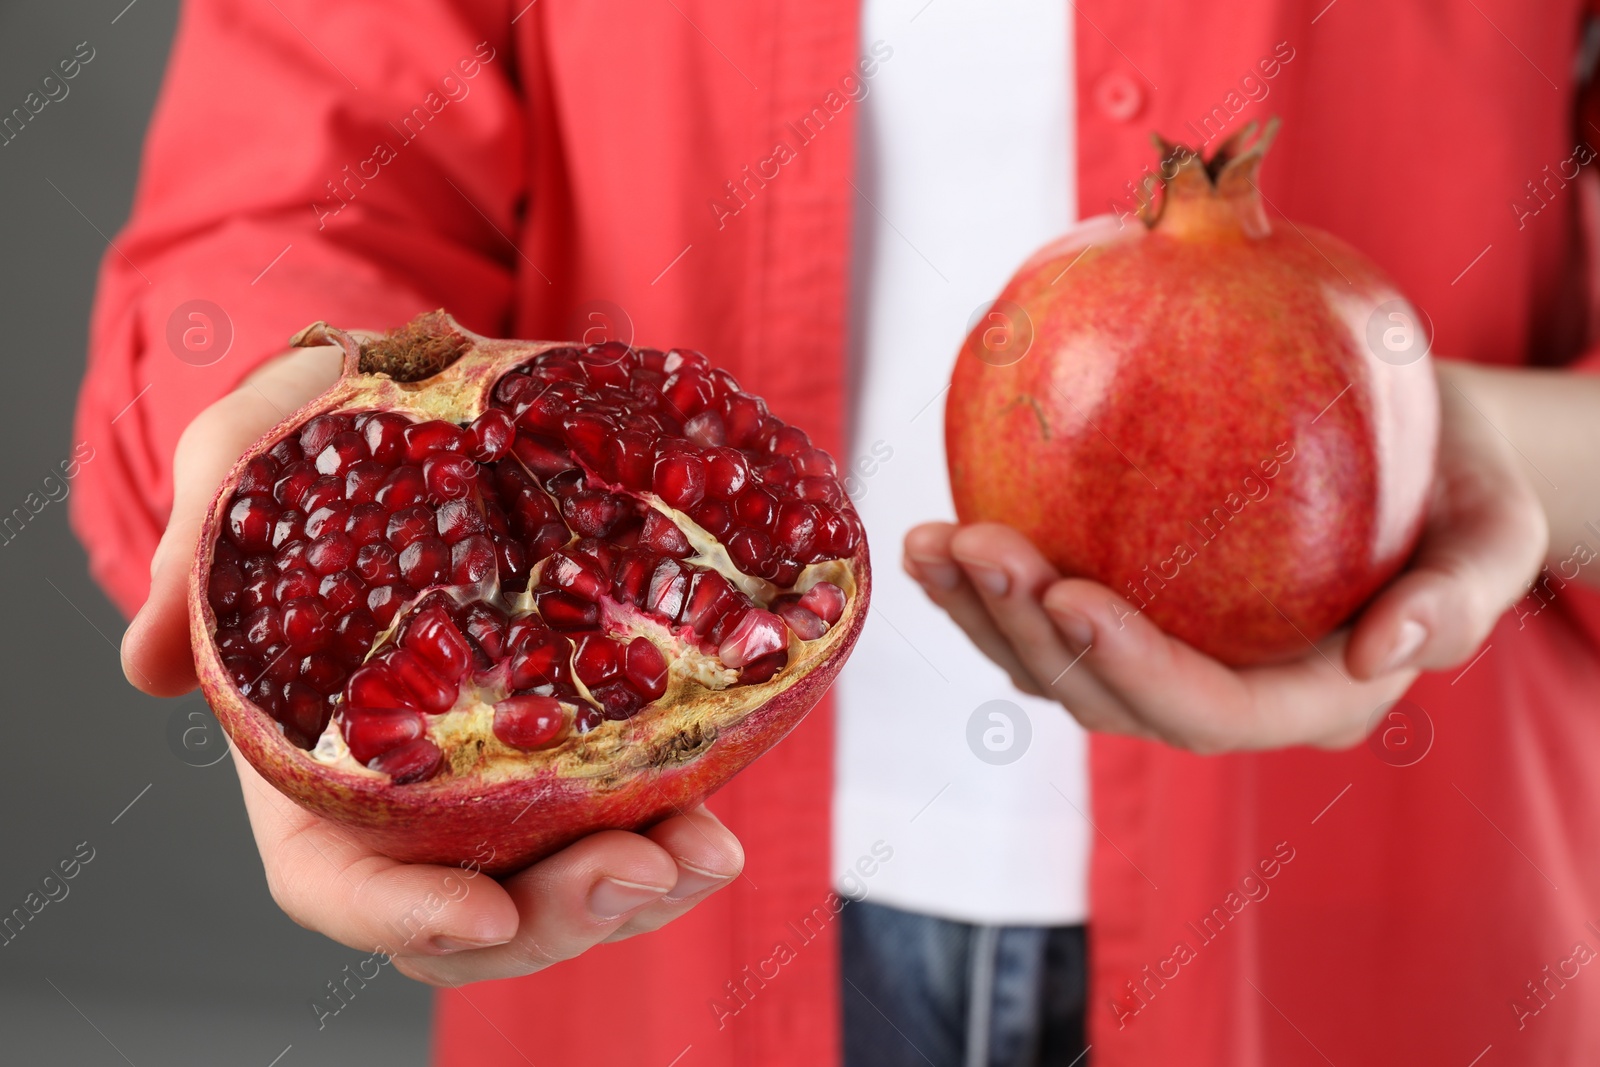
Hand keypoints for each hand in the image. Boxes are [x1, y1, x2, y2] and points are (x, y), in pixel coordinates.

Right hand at [121, 346, 742, 984]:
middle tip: (634, 868)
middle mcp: (415, 799)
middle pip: (480, 914)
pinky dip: (679, 820)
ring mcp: (507, 777)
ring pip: (567, 883)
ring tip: (705, 848)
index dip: (405, 916)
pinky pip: (633, 810)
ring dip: (644, 885)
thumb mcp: (239, 462)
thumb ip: (194, 540)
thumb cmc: (316, 450)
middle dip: (559, 913)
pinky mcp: (588, 736)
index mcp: (312, 768)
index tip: (484, 913)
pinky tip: (722, 808)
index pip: (342, 886)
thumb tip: (146, 660)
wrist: (416, 416)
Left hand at [905, 361, 1547, 752]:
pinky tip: (936, 541)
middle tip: (973, 546)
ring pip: (1054, 669)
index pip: (1209, 709)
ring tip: (930, 545)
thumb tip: (1386, 653)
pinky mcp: (1126, 614)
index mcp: (1307, 700)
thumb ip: (1460, 598)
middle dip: (1029, 634)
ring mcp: (1164, 659)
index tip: (1069, 590)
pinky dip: (981, 590)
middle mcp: (1222, 694)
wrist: (1415, 453)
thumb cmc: (1462, 488)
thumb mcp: (1497, 532)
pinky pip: (1042, 619)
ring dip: (982, 616)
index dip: (1133, 667)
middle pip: (1107, 698)